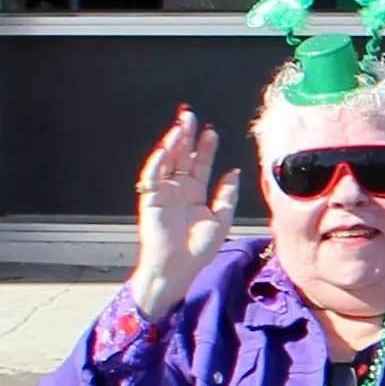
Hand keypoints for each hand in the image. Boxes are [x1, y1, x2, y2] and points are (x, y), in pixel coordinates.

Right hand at [129, 109, 241, 322]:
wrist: (178, 269)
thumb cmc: (198, 250)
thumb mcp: (221, 220)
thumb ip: (227, 195)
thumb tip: (234, 171)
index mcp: (196, 192)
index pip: (200, 163)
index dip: (206, 147)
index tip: (212, 132)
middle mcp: (179, 188)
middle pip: (182, 156)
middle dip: (187, 136)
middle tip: (191, 117)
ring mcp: (164, 191)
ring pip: (167, 161)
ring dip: (172, 142)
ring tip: (180, 126)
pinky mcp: (150, 197)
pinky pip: (152, 175)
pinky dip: (158, 160)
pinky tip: (167, 147)